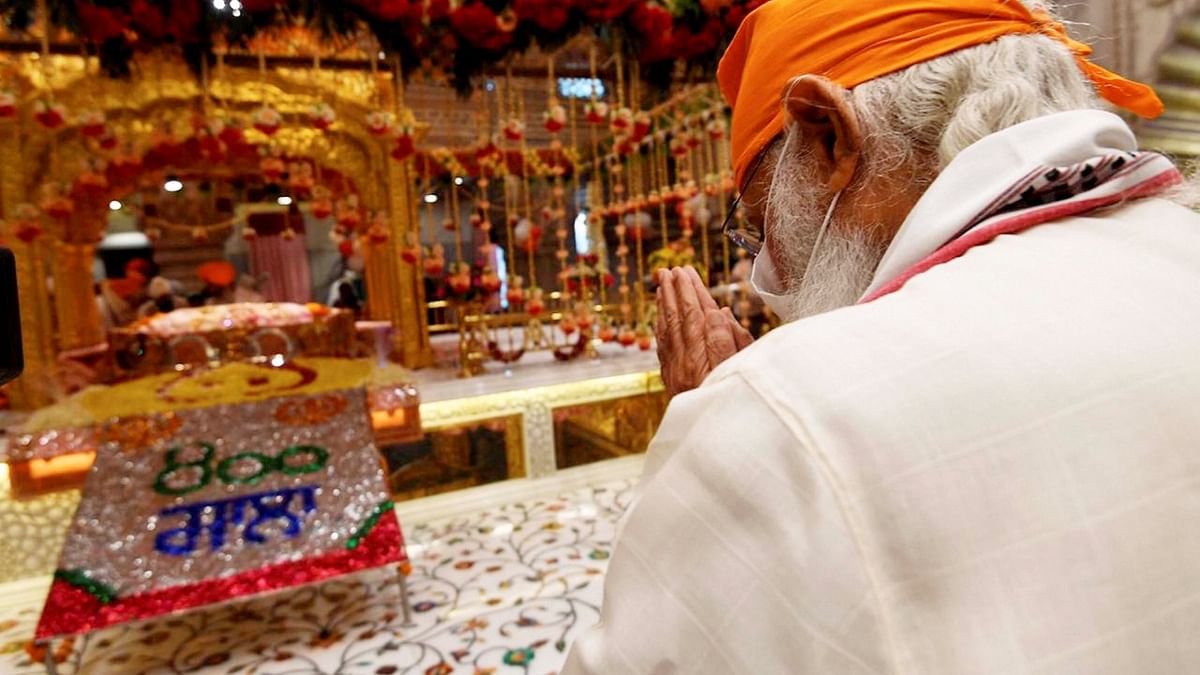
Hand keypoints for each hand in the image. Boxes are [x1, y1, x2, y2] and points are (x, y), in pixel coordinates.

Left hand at [655, 266, 753, 396]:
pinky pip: (663, 346)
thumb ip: (731, 342)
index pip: (695, 318)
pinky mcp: (672, 380)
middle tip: (670, 270)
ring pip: (668, 332)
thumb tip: (718, 312)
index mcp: (705, 360)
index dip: (691, 293)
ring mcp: (676, 372)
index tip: (686, 273)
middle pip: (678, 321)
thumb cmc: (737, 403)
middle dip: (675, 293)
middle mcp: (686, 364)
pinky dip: (662, 325)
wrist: (713, 441)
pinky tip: (661, 313)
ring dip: (665, 304)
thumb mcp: (742, 371)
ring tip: (662, 283)